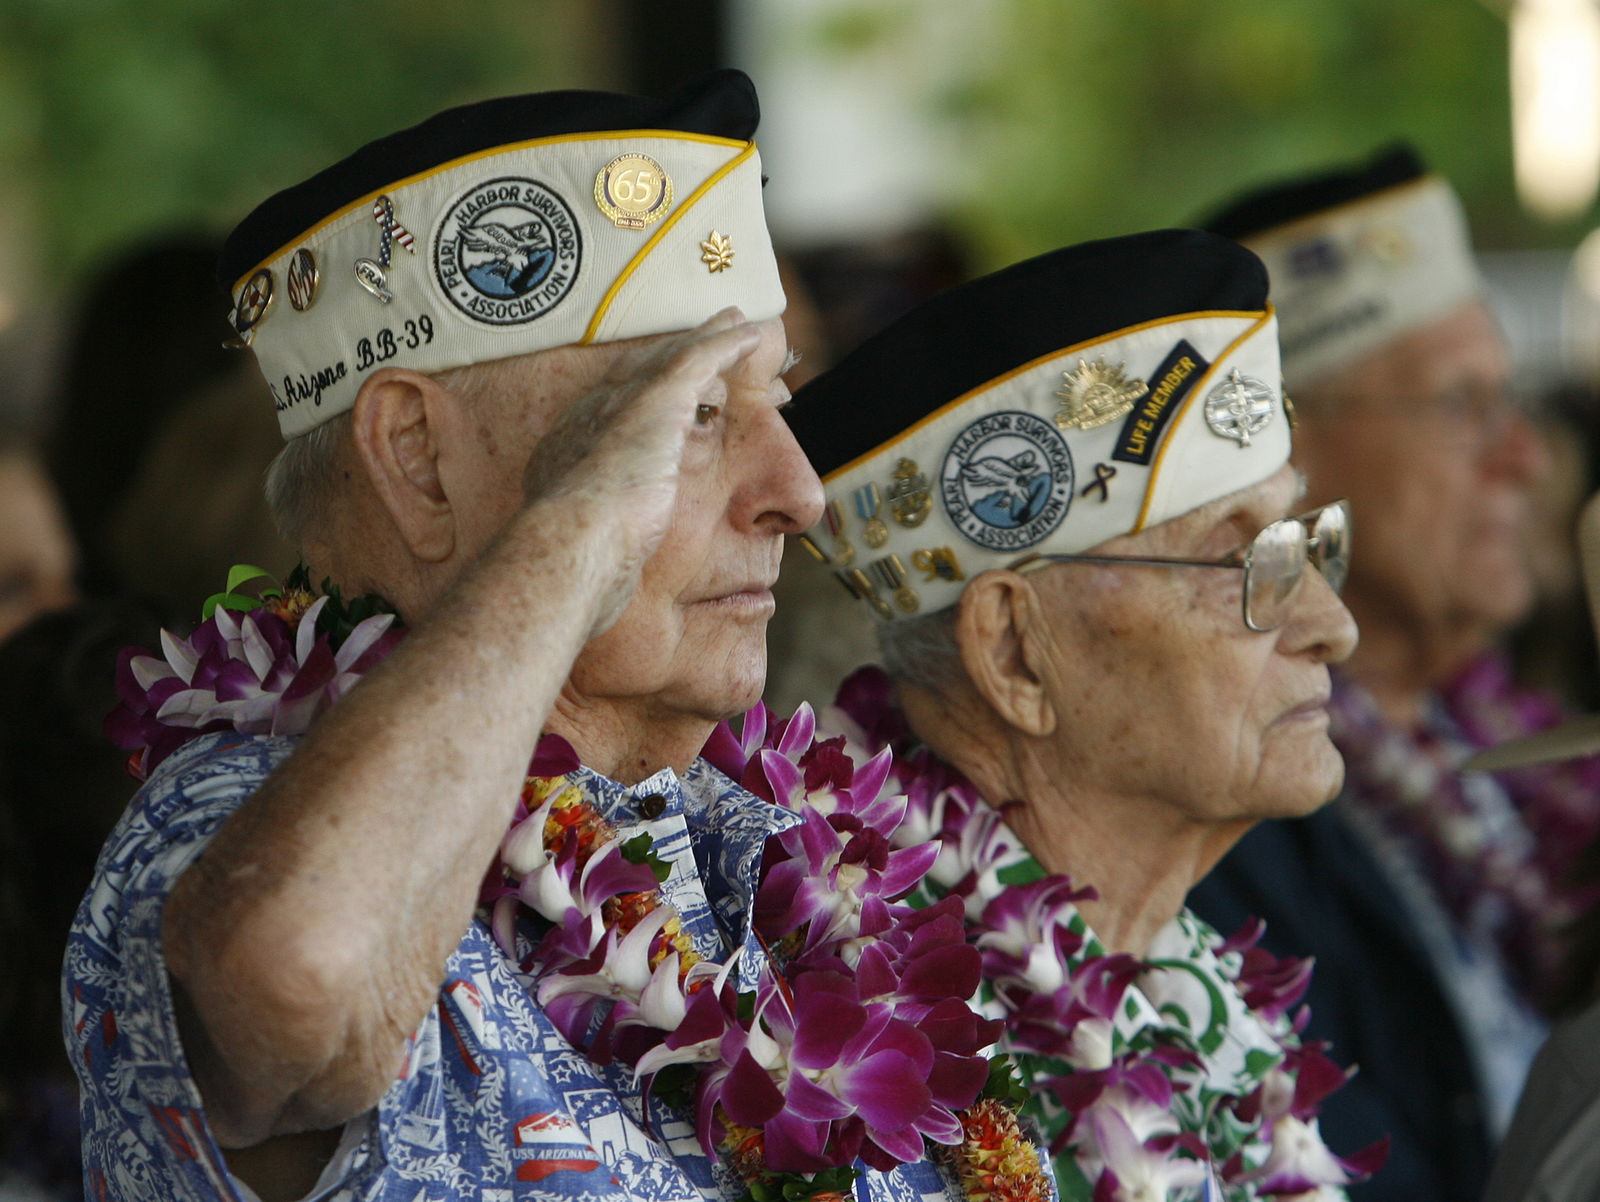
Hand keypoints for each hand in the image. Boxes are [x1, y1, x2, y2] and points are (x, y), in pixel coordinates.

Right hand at [521, 307, 761, 632]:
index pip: (611, 417)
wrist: (571, 550)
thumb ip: (599, 554)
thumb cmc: (574, 571)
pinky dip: (725, 342)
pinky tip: (750, 333)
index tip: (664, 398)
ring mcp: (622, 407)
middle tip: (706, 343)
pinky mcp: (656, 402)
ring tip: (735, 322)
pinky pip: (699, 358)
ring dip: (705, 340)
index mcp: (572, 454)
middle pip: (641, 377)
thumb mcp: (583, 557)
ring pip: (672, 358)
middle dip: (672, 360)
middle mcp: (591, 419)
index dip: (641, 402)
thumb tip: (610, 591)